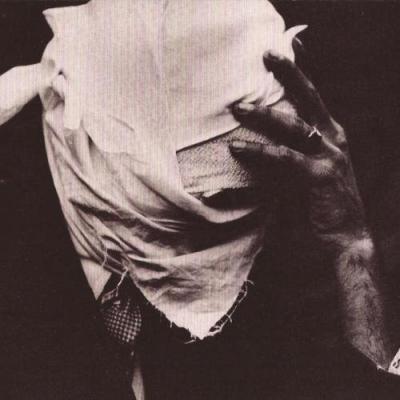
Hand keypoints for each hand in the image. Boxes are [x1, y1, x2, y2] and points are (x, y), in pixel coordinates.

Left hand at [230, 51, 366, 250]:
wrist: (344, 238)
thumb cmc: (319, 205)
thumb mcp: (301, 173)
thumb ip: (283, 156)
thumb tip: (248, 145)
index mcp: (330, 135)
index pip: (314, 97)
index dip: (302, 71)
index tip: (288, 47)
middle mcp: (333, 139)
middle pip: (310, 98)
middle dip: (289, 74)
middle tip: (267, 55)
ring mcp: (330, 155)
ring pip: (295, 125)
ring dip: (265, 115)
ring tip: (238, 109)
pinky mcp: (321, 175)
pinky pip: (285, 158)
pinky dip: (260, 153)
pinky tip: (238, 149)